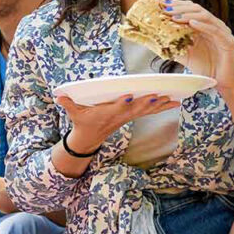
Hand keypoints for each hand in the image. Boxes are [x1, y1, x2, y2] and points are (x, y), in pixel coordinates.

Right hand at [56, 93, 178, 153]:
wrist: (90, 137)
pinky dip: (162, 107)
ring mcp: (127, 117)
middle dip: (147, 103)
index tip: (129, 97)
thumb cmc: (82, 122)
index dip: (122, 103)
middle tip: (158, 96)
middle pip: (135, 109)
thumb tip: (59, 97)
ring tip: (171, 98)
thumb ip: (68, 104)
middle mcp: (119, 116)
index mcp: (106, 114)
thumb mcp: (74, 114)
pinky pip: (149, 111)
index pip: (115, 109)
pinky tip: (174, 102)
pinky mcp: (132, 116)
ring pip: (146, 110)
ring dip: (159, 105)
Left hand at [163, 0, 233, 93]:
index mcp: (205, 27)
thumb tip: (154, 41)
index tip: (162, 5)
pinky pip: (215, 31)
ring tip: (175, 16)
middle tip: (165, 9)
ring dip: (189, 15)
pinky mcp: (228, 42)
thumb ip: (173, 46)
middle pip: (198, 10)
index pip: (191, 10)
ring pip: (206, 17)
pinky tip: (191, 24)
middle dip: (180, 8)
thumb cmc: (206, 68)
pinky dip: (203, 26)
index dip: (177, 5)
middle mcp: (214, 26)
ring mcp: (222, 33)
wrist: (223, 82)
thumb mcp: (185, 55)